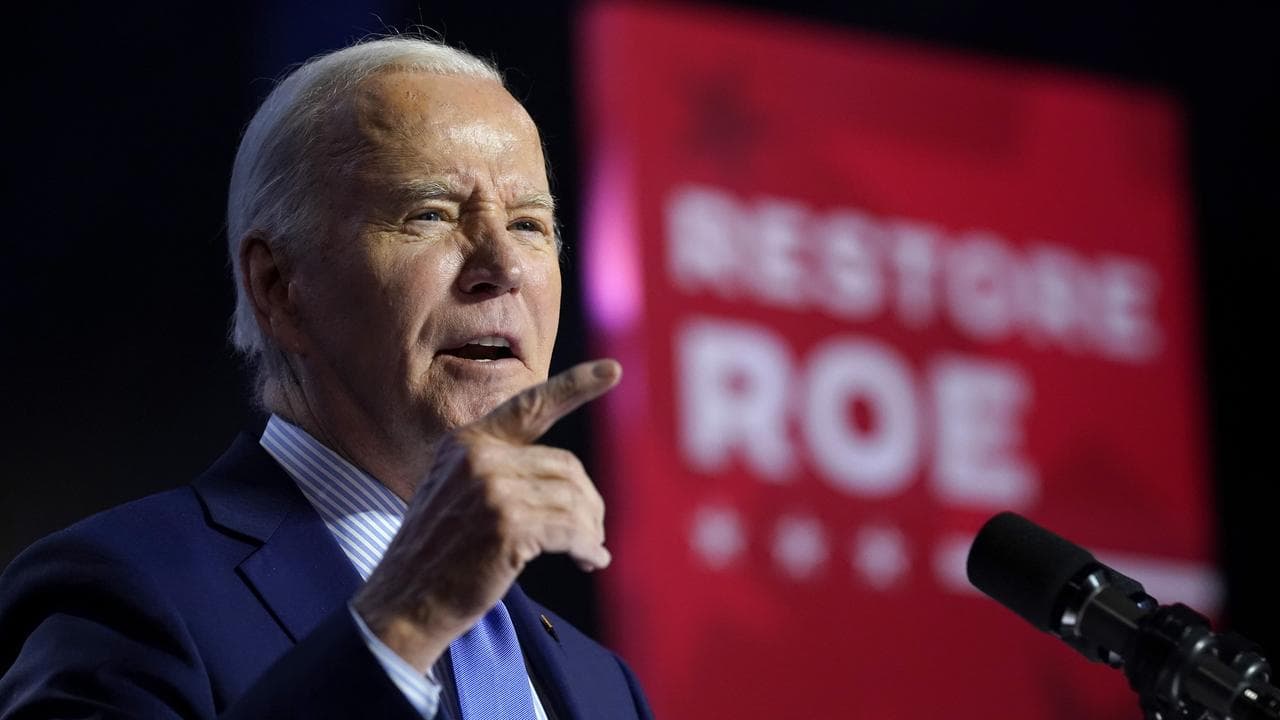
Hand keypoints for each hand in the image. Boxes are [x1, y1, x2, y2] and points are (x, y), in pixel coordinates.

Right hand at [351, 359, 621, 671]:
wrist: (404, 604)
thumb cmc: (437, 557)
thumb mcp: (457, 493)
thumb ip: (501, 472)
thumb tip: (570, 484)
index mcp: (467, 441)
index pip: (529, 405)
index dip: (575, 386)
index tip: (613, 369)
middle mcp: (478, 457)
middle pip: (566, 466)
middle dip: (587, 502)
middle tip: (591, 532)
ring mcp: (492, 490)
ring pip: (573, 499)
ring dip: (589, 529)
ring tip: (589, 551)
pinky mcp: (507, 527)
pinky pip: (572, 531)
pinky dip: (588, 548)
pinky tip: (590, 561)